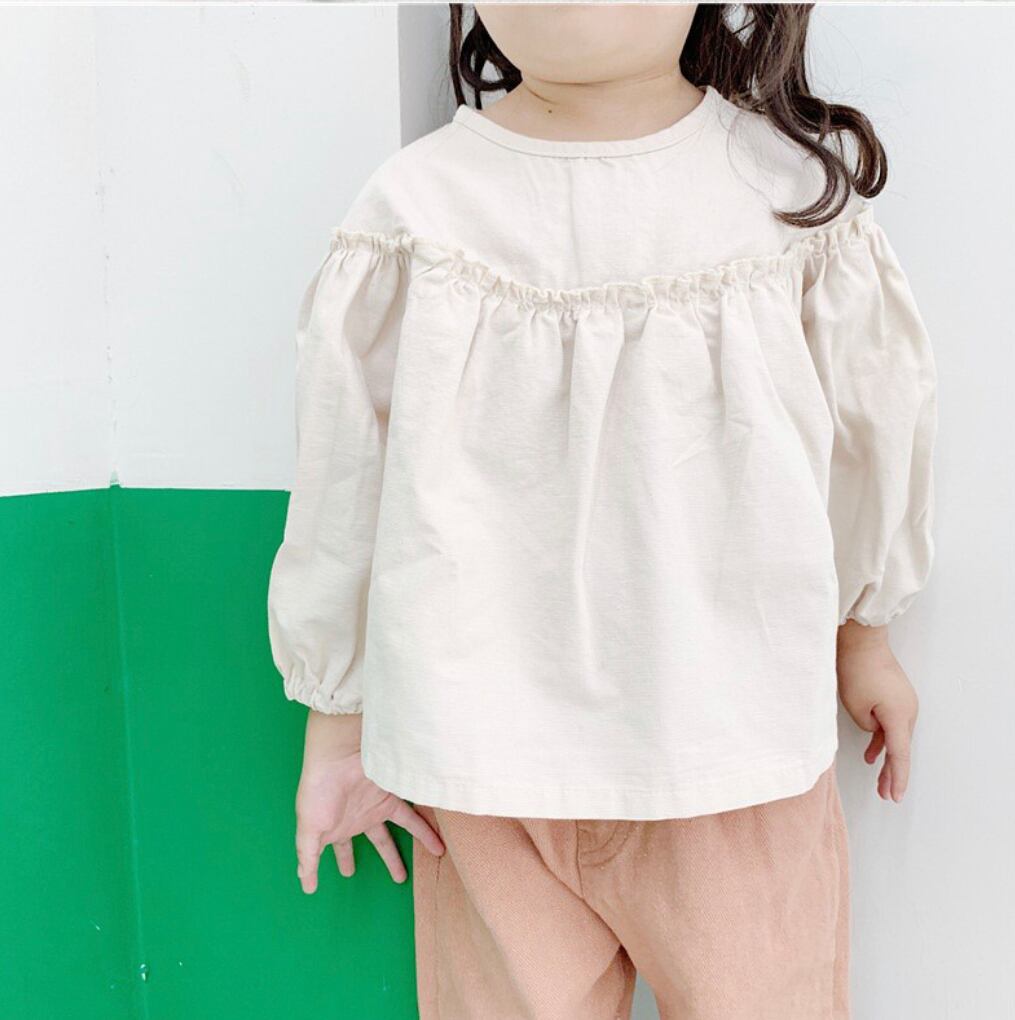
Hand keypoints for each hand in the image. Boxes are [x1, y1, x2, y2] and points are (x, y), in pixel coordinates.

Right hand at [294, 711, 444, 892]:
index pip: (342, 849)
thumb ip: (309, 857)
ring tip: (437, 853)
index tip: (348, 873)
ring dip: (421, 840)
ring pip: (403, 829)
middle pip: (380, 842)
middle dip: (389, 859)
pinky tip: (439, 840)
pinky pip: (414, 817)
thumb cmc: (319, 791)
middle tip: (400, 878)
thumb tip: (307, 885)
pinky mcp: (393, 797)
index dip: (344, 860)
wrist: (338, 758)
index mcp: (338, 826)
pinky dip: (426, 830)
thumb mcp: (309, 829)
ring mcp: (378, 806)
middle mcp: (361, 816)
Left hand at [836, 620, 918, 802]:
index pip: (899, 755)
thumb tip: (875, 730)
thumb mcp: (856, 706)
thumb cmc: (857, 669)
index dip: (897, 778)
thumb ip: (867, 727)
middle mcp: (908, 711)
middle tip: (886, 796)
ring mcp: (904, 702)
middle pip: (901, 748)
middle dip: (893, 773)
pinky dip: (883, 740)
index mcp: (899, 716)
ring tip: (880, 782)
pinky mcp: (896, 695)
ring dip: (888, 757)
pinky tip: (873, 754)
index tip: (895, 796)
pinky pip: (891, 724)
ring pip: (896, 737)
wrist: (862, 639)